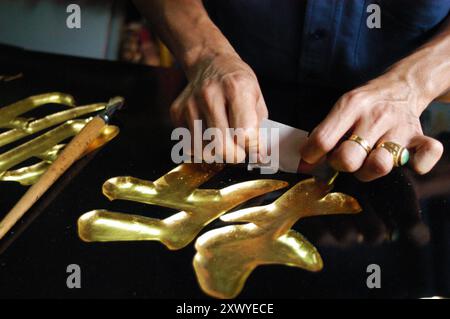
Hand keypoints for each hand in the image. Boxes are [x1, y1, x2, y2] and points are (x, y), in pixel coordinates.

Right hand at [170, 53, 267, 161]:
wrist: (210, 63)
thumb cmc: (236, 83)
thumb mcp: (256, 98)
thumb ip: (259, 129)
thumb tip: (258, 157)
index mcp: (236, 88)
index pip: (245, 134)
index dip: (252, 146)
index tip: (253, 145)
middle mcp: (210, 94)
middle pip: (222, 145)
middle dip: (234, 156)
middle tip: (239, 153)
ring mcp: (191, 104)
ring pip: (204, 149)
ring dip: (216, 153)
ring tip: (223, 142)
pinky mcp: (177, 112)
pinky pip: (189, 145)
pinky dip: (201, 147)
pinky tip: (208, 135)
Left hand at [301, 74, 443, 180]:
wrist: (403, 86)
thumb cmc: (366, 104)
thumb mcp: (341, 108)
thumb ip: (324, 134)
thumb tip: (304, 162)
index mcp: (351, 106)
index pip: (323, 139)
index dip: (311, 156)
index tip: (310, 160)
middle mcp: (375, 116)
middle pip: (348, 157)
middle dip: (339, 164)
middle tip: (343, 159)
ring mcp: (399, 128)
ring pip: (379, 165)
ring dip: (368, 171)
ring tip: (366, 162)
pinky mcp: (420, 138)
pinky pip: (425, 158)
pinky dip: (418, 165)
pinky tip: (405, 161)